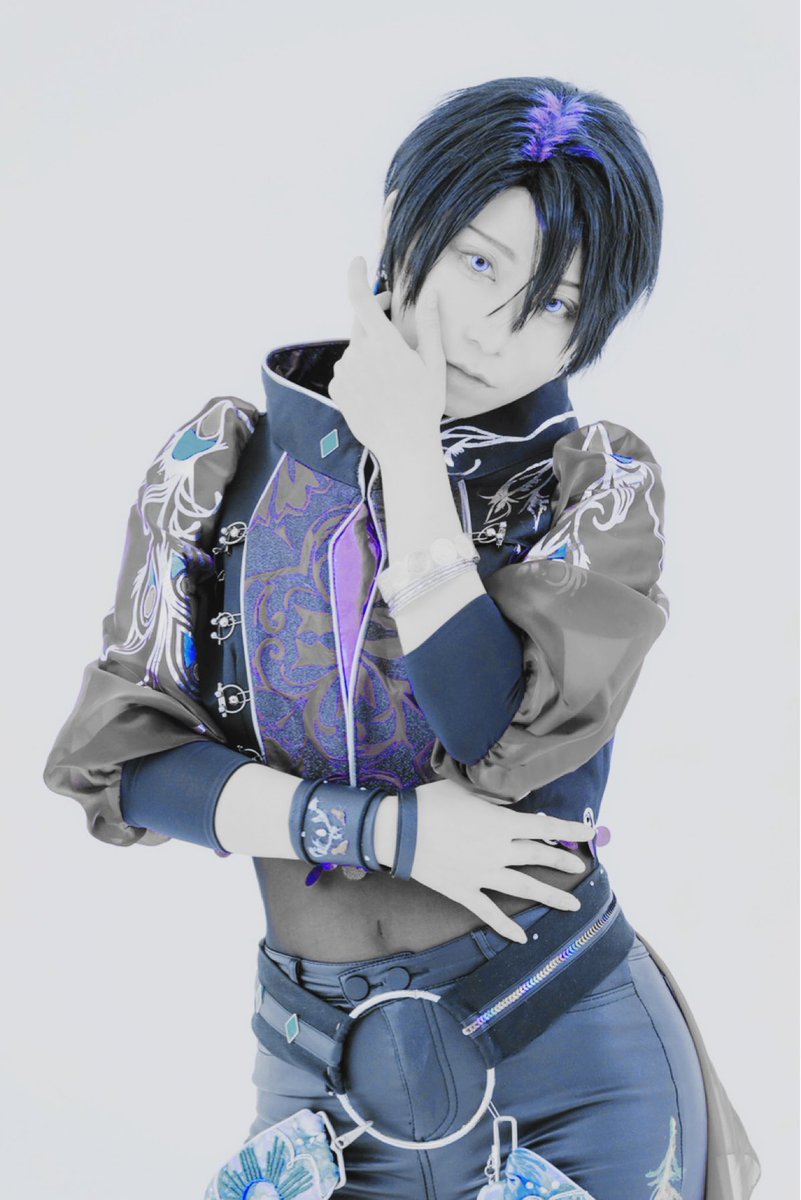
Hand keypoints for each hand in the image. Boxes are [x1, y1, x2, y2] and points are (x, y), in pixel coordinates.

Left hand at [326, 256, 446, 462]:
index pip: (360, 298)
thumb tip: (431, 292)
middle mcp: (359, 353)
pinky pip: (346, 370)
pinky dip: (359, 372)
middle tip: (395, 328)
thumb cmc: (425, 404)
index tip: (358, 262)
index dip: (356, 276)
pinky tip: (377, 391)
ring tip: (391, 377)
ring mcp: (345, 371)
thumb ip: (429, 324)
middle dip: (375, 319)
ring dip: (369, 352)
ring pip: (355, 350)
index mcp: (384, 343)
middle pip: (361, 324)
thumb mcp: (434, 363)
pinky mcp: (336, 388)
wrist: (404, 445)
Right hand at [411, 778, 595, 943]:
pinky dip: (506, 926)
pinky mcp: (465, 891)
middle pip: (538, 856)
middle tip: (580, 867)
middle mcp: (499, 851)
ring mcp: (483, 875)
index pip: (544, 826)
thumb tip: (517, 796)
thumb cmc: (430, 803)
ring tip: (572, 904)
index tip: (587, 832)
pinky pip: (490, 912)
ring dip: (550, 895)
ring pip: (524, 887)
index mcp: (502, 823)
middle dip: (562, 861)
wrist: (400, 831)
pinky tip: (523, 937)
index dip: (567, 829)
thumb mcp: (465, 789)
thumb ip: (494, 795)